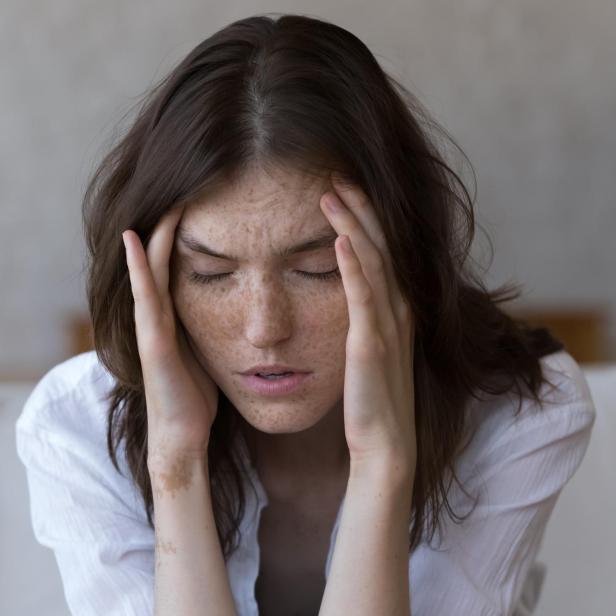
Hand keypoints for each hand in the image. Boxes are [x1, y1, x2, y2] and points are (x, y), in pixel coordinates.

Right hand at [122, 207, 218, 465]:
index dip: (185, 237)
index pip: (177, 267)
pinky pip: (146, 297)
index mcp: (175, 318)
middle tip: (184, 192)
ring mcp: (151, 328)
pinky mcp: (153, 342)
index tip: (203, 206)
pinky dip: (138, 268)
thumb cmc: (196, 396)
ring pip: (149, 272)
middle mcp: (159, 317)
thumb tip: (237, 310)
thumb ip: (212, 329)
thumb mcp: (208, 352)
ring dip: (153, 237)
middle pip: (161, 262)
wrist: (182, 435)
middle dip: (169, 229)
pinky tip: (134, 239)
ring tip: (163, 203)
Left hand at [320, 174, 416, 473]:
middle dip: (360, 208)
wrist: (385, 444)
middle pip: (381, 246)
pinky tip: (340, 239)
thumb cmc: (374, 399)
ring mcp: (387, 326)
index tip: (345, 190)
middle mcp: (397, 310)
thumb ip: (368, 319)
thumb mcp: (374, 350)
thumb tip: (352, 295)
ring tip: (332, 193)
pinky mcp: (370, 345)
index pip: (383, 251)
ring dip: (354, 224)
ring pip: (373, 262)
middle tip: (337, 175)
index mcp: (396, 309)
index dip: (367, 218)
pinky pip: (363, 297)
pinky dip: (353, 266)